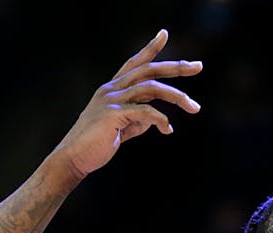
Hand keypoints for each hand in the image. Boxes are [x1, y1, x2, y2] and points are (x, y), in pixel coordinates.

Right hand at [54, 29, 201, 177]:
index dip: (150, 49)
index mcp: (112, 89)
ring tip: (194, 107)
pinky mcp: (113, 114)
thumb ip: (137, 121)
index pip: (134, 63)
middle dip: (175, 68)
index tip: (164, 34)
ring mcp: (112, 99)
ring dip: (176, 96)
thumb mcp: (121, 128)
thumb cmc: (96, 145)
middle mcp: (111, 89)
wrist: (74, 158)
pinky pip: (145, 112)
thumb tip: (156, 120)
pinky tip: (168, 129)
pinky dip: (161, 120)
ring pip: (151, 88)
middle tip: (198, 67)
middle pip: (149, 70)